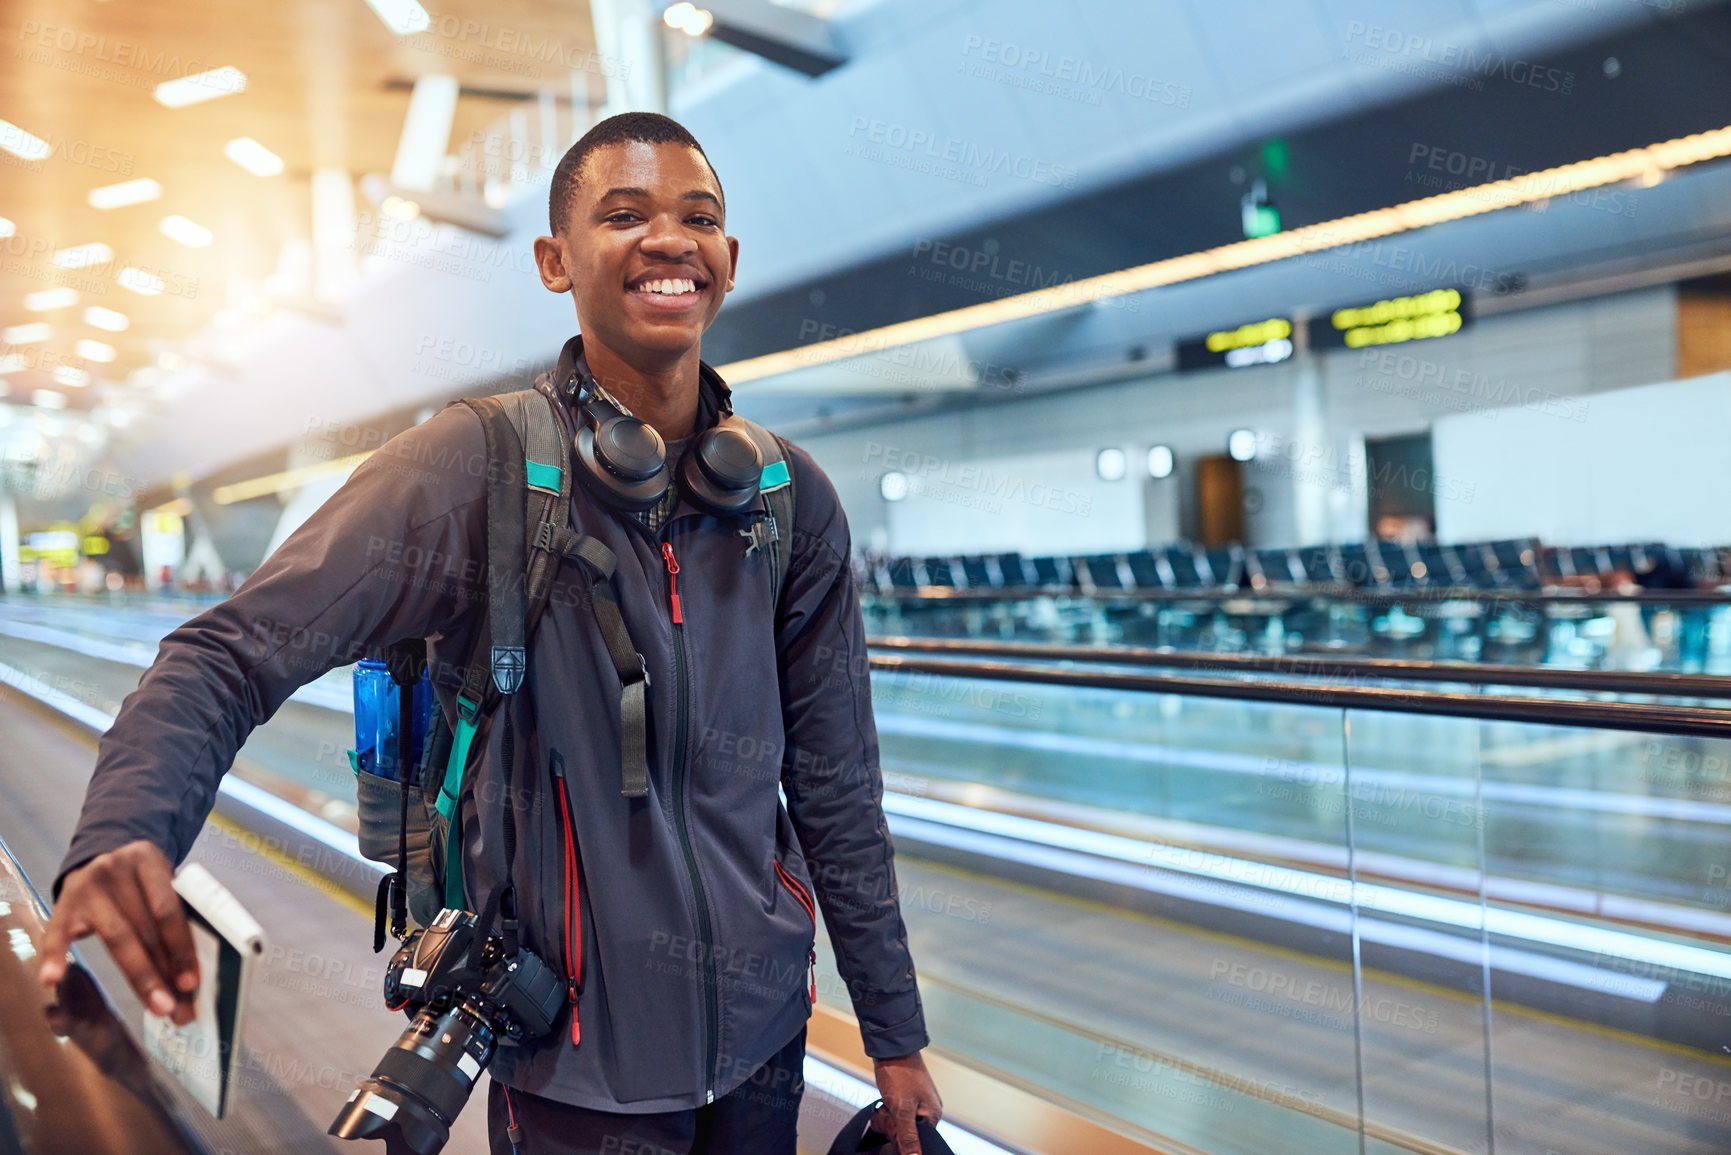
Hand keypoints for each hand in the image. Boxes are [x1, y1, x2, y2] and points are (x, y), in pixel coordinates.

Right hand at [39, 840, 198, 1025]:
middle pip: (144, 929)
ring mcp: (86, 888)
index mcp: (147, 860)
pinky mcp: (62, 905)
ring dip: (141, 977)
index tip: (192, 981)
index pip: (167, 910)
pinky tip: (52, 979)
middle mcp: (115, 871)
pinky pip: (56, 935)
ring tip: (158, 1006)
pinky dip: (54, 957)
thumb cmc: (141, 878)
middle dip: (164, 972)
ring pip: (117, 938)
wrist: (102, 850)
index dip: (181, 947)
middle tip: (178, 1007)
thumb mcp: (161, 879)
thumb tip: (193, 971)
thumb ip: (175, 914)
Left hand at [872, 1050, 941, 1154]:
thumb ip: (908, 1136)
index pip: (918, 1141)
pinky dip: (887, 1110)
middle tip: (888, 1110)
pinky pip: (895, 1114)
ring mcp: (916, 1103)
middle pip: (907, 1133)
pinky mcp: (905, 1097)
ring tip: (885, 1104)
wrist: (890, 1048)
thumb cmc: (899, 1074)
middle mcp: (927, 1110)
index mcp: (933, 1115)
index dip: (902, 1136)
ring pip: (898, 1123)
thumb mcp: (902, 1109)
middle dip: (893, 1125)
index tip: (894, 1125)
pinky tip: (883, 1102)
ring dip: (888, 1117)